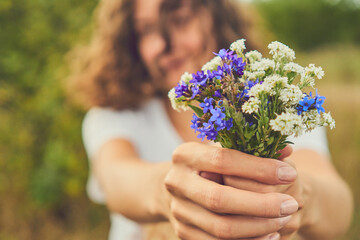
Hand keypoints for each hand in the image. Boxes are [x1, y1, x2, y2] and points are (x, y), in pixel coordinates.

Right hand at [164, 142, 298, 239]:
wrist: (180, 187)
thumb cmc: (210, 164)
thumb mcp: (225, 149)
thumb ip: (252, 148)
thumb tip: (287, 149)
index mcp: (185, 155)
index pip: (223, 160)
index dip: (258, 168)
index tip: (289, 173)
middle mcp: (176, 182)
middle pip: (219, 199)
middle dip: (261, 204)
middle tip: (291, 204)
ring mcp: (178, 211)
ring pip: (221, 228)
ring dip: (258, 227)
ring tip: (283, 219)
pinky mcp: (183, 233)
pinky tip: (269, 234)